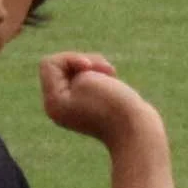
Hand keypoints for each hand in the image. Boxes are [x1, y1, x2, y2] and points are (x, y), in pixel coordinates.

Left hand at [38, 52, 161, 148]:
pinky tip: (114, 80)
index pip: (49, 64)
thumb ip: (72, 68)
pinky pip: (90, 76)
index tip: (88, 69)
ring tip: (112, 75)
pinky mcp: (91, 103)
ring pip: (78, 68)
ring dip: (96, 65)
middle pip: (62, 65)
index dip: (70, 58)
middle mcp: (59, 107)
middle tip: (105, 72)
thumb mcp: (86, 78)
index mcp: (52, 103)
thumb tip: (76, 74)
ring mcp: (74, 106)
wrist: (138, 129)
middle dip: (84, 61)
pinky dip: (102, 73)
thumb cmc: (113, 104)